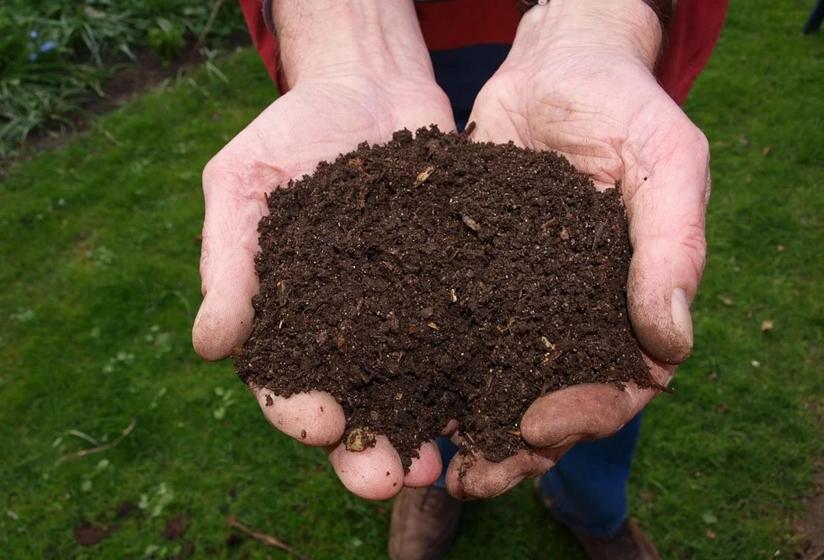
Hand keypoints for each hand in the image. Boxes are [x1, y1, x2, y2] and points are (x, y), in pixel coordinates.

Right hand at [193, 0, 454, 499]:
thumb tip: (209, 346)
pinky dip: (479, 372)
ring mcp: (405, 313)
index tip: (319, 424)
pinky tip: (496, 399)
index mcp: (288, 318)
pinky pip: (467, 337)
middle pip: (355, 405)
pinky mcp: (454, 289)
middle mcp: (348, 330)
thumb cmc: (290, 132)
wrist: (367, 84)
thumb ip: (228, 262)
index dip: (298, 411)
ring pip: (414, 389)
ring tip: (443, 463)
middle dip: (367, 450)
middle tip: (389, 478)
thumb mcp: (243, 183)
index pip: (285, 382)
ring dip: (426, 431)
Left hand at [445, 0, 709, 498]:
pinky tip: (391, 390)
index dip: (584, 416)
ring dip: (463, 423)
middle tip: (470, 477)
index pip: (619, 385)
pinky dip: (424, 365)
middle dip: (513, 446)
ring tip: (424, 457)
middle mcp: (572, 313)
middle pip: (549, 401)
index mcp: (629, 303)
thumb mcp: (665, 162)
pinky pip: (448, 330)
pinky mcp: (467, 276)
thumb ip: (672, 246)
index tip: (537, 427)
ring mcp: (517, 299)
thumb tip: (671, 344)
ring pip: (494, 379)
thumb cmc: (622, 105)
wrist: (553, 64)